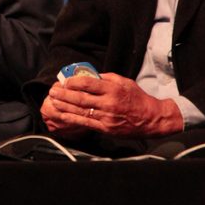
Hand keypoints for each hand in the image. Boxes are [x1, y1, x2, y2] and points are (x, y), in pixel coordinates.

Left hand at [44, 73, 183, 137]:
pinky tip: (63, 114)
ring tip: (54, 101)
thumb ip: (107, 78)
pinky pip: (85, 122)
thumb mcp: (124, 82)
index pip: (88, 84)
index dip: (73, 82)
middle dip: (64, 94)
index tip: (64, 81)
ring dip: (64, 106)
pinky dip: (72, 118)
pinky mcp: (105, 128)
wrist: (151, 119)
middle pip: (80, 98)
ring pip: (80, 110)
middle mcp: (108, 103)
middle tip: (53, 91)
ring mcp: (106, 117)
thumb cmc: (137, 98)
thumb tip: (90, 76)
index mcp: (113, 89)